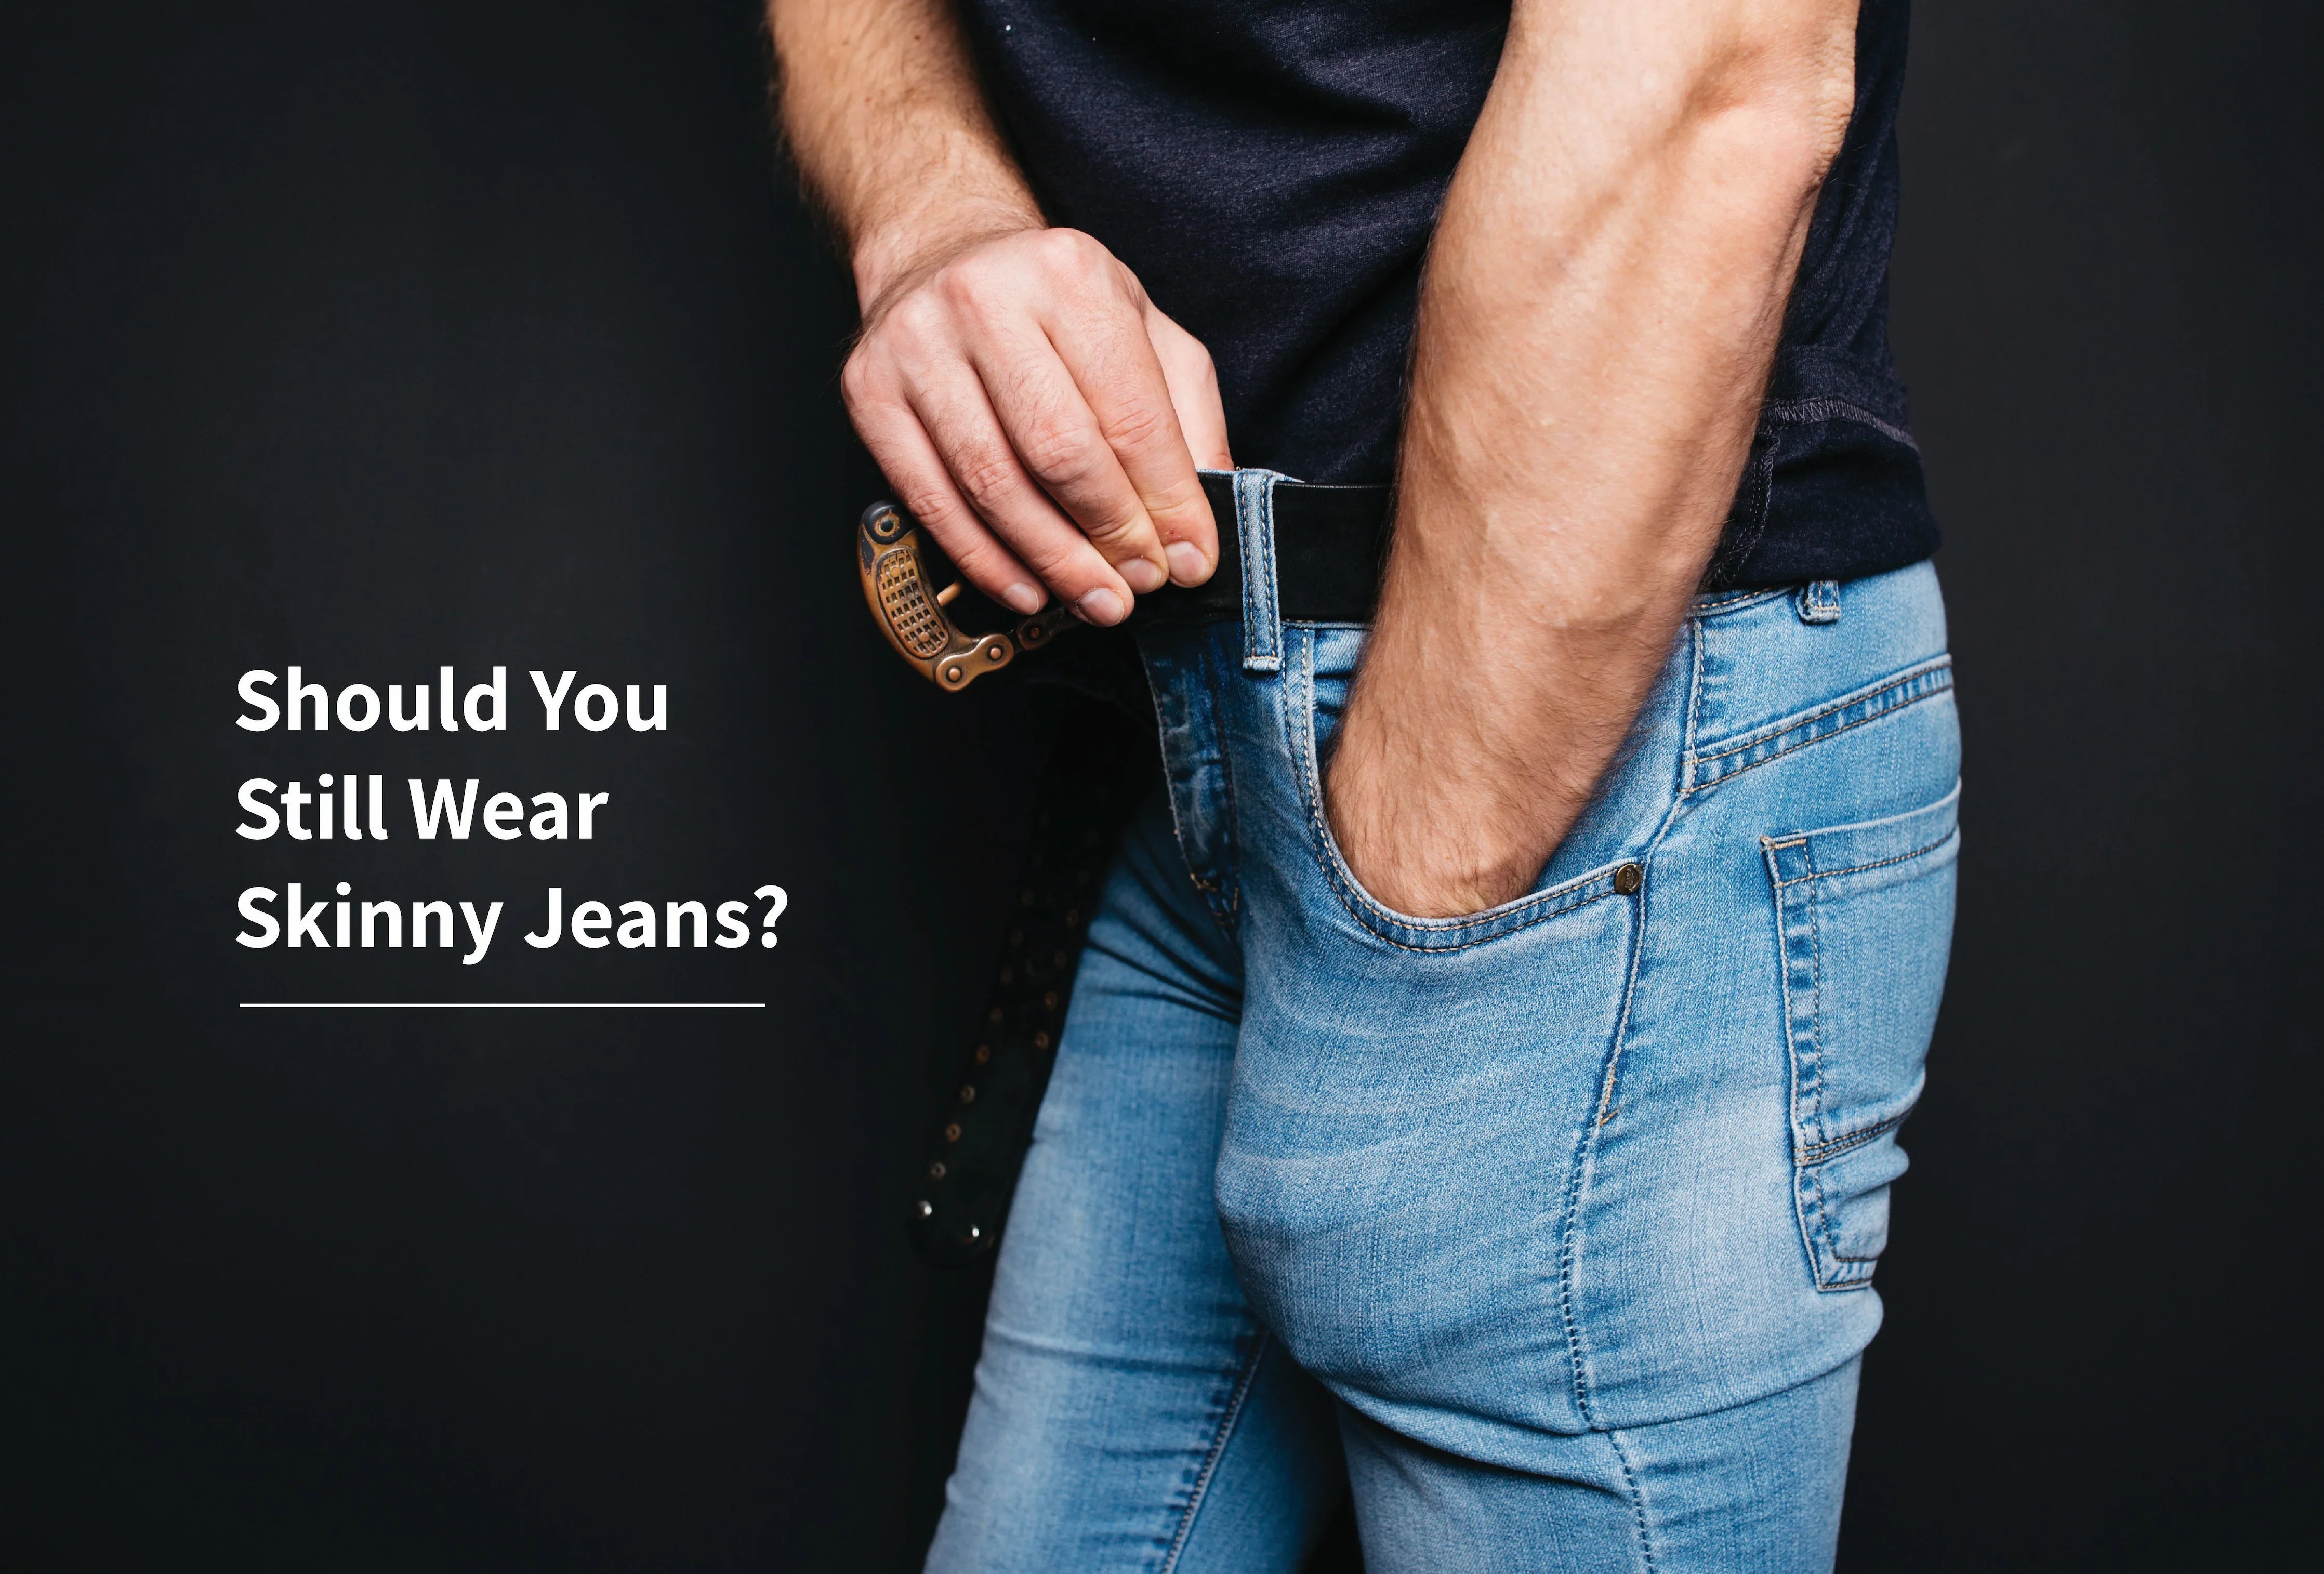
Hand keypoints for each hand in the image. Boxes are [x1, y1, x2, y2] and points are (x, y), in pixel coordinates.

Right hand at [843, 225, 1230, 625]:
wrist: (939, 254)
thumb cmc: (1050, 302)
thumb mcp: (1140, 328)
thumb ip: (1186, 413)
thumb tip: (1207, 510)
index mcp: (1069, 274)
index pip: (1130, 412)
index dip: (1167, 501)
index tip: (1191, 557)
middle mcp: (985, 300)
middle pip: (1059, 451)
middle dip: (1110, 535)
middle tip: (1141, 584)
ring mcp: (916, 347)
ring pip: (992, 485)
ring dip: (1052, 560)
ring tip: (1094, 598)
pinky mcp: (868, 394)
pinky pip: (930, 501)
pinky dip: (984, 560)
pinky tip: (1027, 587)